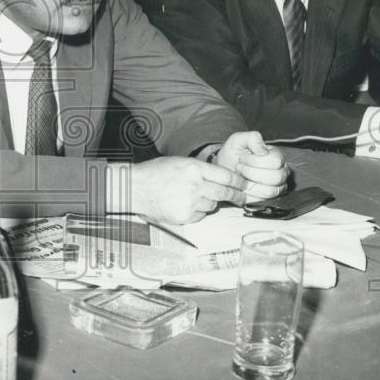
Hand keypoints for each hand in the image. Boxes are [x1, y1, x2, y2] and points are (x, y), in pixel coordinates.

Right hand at [129, 157, 246, 224]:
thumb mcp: (180, 162)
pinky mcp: (185, 216)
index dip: (238, 181)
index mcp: (194, 168)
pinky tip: (185, 203)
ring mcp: (190, 202)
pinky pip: (201, 215)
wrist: (136, 187)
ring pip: (213, 205)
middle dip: (236, 196)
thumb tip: (223, 178)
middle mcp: (195, 185)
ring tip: (195, 196)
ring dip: (211, 202)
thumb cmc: (156, 172)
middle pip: (224, 192)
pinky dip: (198, 211)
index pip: (226, 176)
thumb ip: (201, 170)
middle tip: (241, 197)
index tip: (243, 184)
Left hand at [215, 131, 289, 200]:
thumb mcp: (238, 140)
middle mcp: (281, 171)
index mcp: (276, 155)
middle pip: (276, 176)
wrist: (223, 170)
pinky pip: (263, 200)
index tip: (242, 157)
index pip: (275, 160)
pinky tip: (243, 186)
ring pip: (270, 190)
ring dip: (250, 183)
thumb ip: (251, 138)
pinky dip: (249, 193)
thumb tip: (263, 149)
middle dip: (251, 172)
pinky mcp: (268, 199)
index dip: (255, 160)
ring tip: (241, 176)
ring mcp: (277, 186)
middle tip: (240, 167)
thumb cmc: (232, 154)